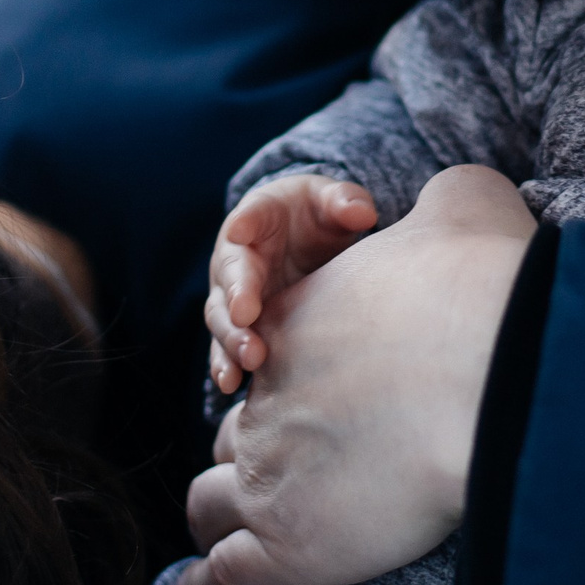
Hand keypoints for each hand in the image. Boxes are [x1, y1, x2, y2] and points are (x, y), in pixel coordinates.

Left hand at [180, 166, 534, 584]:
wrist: (499, 366)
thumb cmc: (486, 286)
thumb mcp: (468, 205)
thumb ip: (450, 201)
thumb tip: (453, 201)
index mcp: (298, 319)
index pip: (265, 357)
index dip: (284, 378)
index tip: (315, 397)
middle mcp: (267, 397)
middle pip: (232, 435)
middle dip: (252, 452)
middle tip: (294, 472)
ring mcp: (267, 474)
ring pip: (209, 507)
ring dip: (222, 520)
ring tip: (234, 542)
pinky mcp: (286, 547)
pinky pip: (222, 577)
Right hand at [203, 175, 378, 395]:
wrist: (301, 241)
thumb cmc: (314, 215)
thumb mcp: (328, 199)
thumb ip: (343, 201)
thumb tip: (362, 214)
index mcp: (254, 220)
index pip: (247, 219)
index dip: (244, 224)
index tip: (240, 231)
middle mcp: (234, 260)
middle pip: (228, 279)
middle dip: (236, 297)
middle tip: (245, 315)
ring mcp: (233, 297)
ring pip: (223, 320)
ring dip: (232, 340)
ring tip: (249, 359)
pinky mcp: (241, 327)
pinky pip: (226, 348)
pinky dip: (226, 366)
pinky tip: (232, 385)